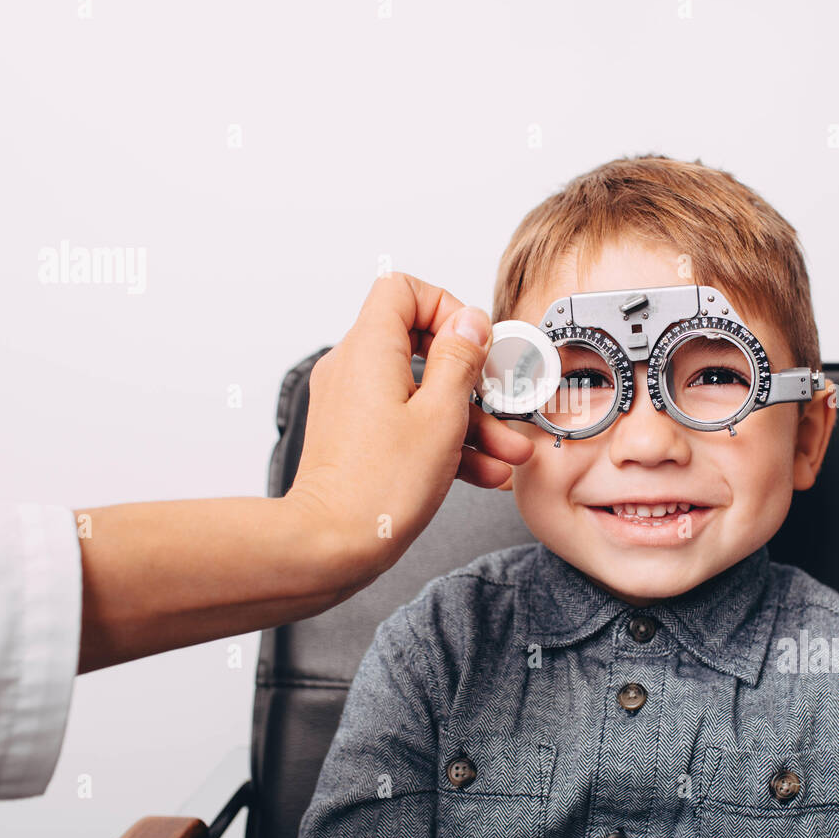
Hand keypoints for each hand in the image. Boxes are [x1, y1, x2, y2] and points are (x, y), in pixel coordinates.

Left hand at [284, 272, 534, 586]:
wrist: (330, 546)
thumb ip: (461, 360)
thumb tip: (470, 322)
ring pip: (420, 392)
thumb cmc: (378, 488)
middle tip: (499, 397)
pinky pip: (407, 422)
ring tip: (508, 451)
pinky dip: (444, 440)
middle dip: (471, 375)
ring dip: (469, 419)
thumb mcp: (442, 416)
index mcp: (370, 349)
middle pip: (420, 345)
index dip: (446, 308)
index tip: (475, 344)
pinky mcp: (357, 437)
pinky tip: (485, 471)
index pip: (403, 291)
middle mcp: (354, 369)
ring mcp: (354, 404)